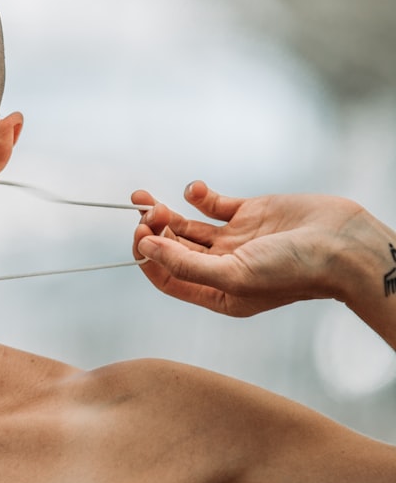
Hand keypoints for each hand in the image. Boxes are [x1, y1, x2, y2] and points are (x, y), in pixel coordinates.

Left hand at [130, 181, 365, 317]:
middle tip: (144, 213)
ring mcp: (235, 239)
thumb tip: (145, 248)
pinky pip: (213, 204)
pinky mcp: (249, 213)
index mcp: (218, 292)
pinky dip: (197, 195)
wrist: (344, 245)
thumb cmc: (293, 271)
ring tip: (149, 200)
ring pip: (186, 226)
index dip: (148, 258)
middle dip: (153, 231)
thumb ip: (185, 264)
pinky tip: (194, 189)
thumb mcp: (233, 276)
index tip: (139, 236)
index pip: (168, 278)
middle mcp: (223, 267)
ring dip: (165, 212)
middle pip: (173, 249)